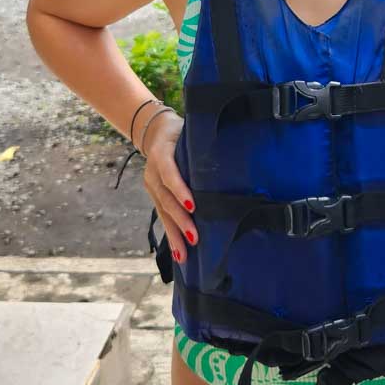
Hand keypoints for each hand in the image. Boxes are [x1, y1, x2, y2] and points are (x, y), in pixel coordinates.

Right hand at [139, 108, 196, 265]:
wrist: (154, 130)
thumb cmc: (179, 131)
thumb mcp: (187, 131)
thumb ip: (201, 145)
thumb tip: (233, 156)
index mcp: (162, 153)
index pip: (169, 173)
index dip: (180, 189)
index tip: (193, 206)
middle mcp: (152, 172)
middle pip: (165, 198)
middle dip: (180, 219)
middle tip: (194, 236)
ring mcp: (151, 185)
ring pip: (162, 212)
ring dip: (174, 233)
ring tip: (184, 254)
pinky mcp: (154, 195)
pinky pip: (162, 216)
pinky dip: (170, 234)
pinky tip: (178, 253)